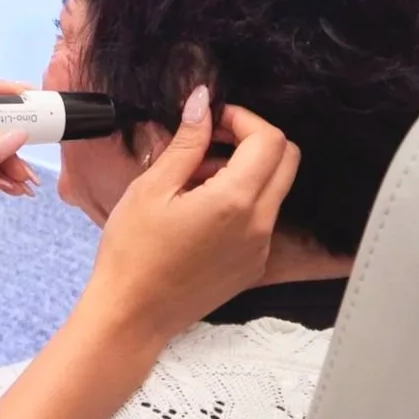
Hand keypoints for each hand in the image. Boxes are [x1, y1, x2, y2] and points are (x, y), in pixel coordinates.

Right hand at [81, 87, 299, 348]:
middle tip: (209, 140)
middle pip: (286, 160)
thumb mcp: (152, 187)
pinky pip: (260, 219)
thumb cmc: (132, 252)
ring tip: (192, 179)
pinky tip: (197, 209)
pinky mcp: (252, 264)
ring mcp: (260, 247)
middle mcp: (259, 224)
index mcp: (235, 201)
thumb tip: (201, 104)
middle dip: (252, 139)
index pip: (269, 139)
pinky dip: (239, 201)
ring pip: (273, 189)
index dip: (241, 118)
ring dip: (244, 170)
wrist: (133, 314)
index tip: (210, 119)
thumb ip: (186, 143)